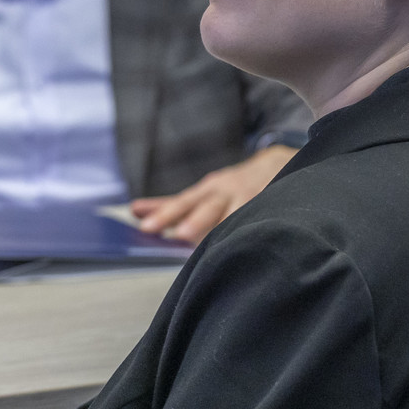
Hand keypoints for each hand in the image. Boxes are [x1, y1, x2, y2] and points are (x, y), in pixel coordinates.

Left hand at [130, 145, 296, 243]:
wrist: (275, 165)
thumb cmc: (231, 188)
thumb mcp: (200, 193)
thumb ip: (170, 206)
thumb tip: (134, 210)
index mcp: (207, 191)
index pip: (182, 203)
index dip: (164, 215)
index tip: (145, 226)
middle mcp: (227, 193)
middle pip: (207, 208)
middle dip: (194, 221)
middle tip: (180, 234)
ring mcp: (251, 198)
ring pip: (235, 214)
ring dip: (224, 228)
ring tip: (212, 243)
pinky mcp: (273, 204)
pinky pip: (261, 218)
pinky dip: (254, 228)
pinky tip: (249, 243)